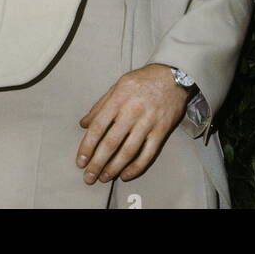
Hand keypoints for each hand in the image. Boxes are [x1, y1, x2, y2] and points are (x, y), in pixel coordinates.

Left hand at [75, 62, 188, 184]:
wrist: (173, 75)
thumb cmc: (142, 80)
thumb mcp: (118, 85)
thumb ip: (100, 105)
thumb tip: (83, 124)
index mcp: (119, 97)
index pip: (98, 126)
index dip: (87, 146)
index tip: (80, 161)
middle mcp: (133, 110)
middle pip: (111, 142)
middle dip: (97, 163)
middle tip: (89, 177)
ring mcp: (149, 121)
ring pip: (128, 151)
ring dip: (114, 168)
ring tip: (104, 178)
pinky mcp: (162, 130)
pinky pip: (148, 154)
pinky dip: (136, 168)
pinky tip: (125, 175)